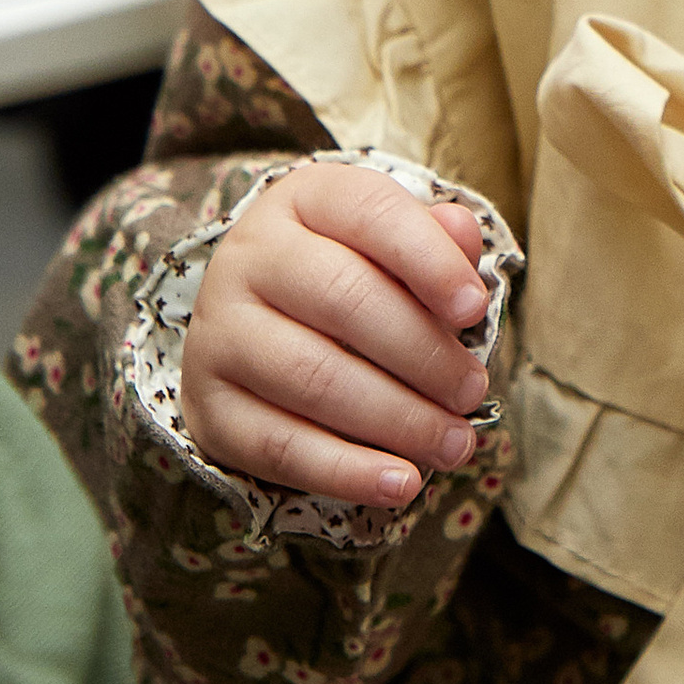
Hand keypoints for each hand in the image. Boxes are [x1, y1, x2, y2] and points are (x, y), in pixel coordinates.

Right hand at [180, 159, 491, 509]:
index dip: (428, 260)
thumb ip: (435, 239)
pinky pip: (279, 446)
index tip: (475, 308)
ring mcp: (219, 332)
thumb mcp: (391, 243)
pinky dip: (346, 471)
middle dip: (423, 354)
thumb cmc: (350, 277)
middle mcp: (249, 256)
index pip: (369, 212)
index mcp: (302, 200)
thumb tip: (465, 236)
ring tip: (453, 444)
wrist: (257, 324)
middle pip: (344, 300)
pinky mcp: (208, 407)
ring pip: (314, 377)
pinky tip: (401, 484)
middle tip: (472, 392)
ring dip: (397, 419)